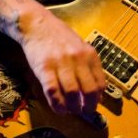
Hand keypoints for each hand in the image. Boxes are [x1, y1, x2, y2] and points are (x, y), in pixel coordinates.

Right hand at [15, 1, 105, 116]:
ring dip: (73, 107)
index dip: (97, 99)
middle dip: (88, 107)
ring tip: (70, 111)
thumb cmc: (59, 37)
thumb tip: (95, 91)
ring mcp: (61, 63)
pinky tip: (58, 108)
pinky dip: (57, 104)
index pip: (100, 83)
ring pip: (72, 93)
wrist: (37, 24)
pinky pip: (53, 91)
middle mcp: (78, 58)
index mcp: (89, 54)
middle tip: (83, 112)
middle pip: (89, 91)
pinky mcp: (45, 68)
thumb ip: (87, 66)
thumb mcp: (80, 47)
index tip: (93, 105)